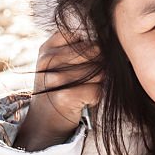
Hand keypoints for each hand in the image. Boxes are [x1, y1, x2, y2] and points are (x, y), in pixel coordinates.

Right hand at [13, 31, 101, 151]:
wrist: (44, 122)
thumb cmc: (60, 87)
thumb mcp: (58, 62)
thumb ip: (77, 46)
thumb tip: (110, 39)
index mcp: (48, 47)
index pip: (83, 33)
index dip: (96, 43)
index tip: (96, 53)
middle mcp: (48, 60)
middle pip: (95, 51)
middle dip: (101, 63)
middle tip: (93, 76)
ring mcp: (55, 79)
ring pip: (99, 71)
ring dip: (100, 81)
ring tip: (88, 87)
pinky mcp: (64, 97)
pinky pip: (97, 89)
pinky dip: (97, 96)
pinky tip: (86, 99)